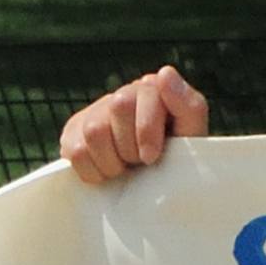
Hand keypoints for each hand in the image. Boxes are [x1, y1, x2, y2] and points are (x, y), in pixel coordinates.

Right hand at [60, 66, 209, 183]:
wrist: (151, 191)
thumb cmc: (176, 161)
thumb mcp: (191, 138)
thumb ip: (188, 106)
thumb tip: (164, 73)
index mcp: (155, 90)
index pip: (147, 92)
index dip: (147, 128)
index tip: (151, 156)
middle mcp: (125, 94)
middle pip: (120, 106)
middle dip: (131, 146)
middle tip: (140, 162)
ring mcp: (96, 111)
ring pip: (96, 131)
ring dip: (113, 162)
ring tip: (125, 168)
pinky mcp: (74, 133)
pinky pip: (77, 152)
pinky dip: (94, 171)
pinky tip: (108, 170)